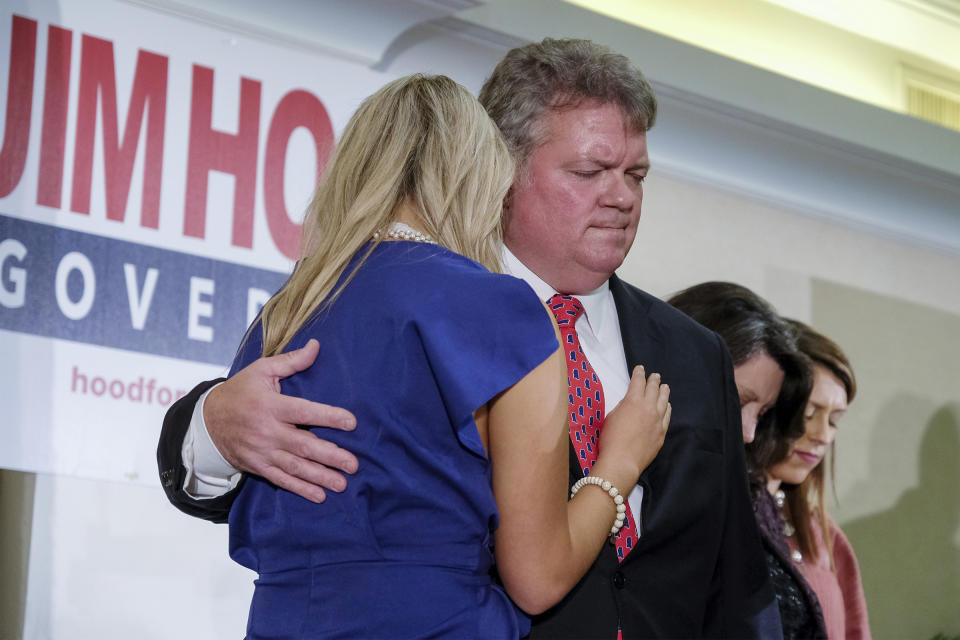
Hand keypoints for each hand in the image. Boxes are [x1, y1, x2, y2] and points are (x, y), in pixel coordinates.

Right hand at [204, 339, 358, 502]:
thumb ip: (291, 362)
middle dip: (330, 456)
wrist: (207, 421)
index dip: (328, 416)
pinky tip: (319, 495)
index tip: (351, 422)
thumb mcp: (261, 370)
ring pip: (295, 467)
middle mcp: (267, 431)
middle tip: (354, 464)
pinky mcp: (257, 466)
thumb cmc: (240, 391)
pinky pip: (281, 480)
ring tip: (342, 484)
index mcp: (270, 405)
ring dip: (320, 477)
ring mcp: (262, 452)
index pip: (304, 411)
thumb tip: (316, 346)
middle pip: (303, 445)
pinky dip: (300, 489)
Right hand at [597, 365, 670, 480]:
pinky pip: (667, 416)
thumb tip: (629, 403)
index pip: (638, 382)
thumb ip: (622, 406)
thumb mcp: (611, 417)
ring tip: (665, 387)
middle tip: (655, 376)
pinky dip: (668, 408)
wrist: (622, 461)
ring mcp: (657, 420)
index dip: (639, 373)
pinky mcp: (661, 432)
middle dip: (653, 380)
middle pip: (653, 389)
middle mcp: (648, 407)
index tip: (640, 369)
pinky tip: (668, 406)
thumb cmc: (610, 439)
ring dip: (663, 392)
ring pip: (664, 401)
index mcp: (633, 400)